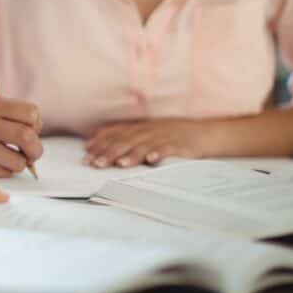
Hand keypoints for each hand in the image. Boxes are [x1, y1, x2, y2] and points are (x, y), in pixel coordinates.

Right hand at [0, 96, 42, 176]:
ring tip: (12, 156)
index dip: (37, 124)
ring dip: (22, 162)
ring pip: (19, 161)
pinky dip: (7, 169)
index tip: (30, 129)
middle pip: (26, 137)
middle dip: (36, 149)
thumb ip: (20, 120)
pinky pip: (6, 173)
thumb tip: (36, 150)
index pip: (31, 113)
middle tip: (33, 153)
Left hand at [84, 119, 209, 167]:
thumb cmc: (172, 134)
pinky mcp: (180, 145)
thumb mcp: (146, 131)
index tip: (86, 156)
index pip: (115, 135)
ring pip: (144, 146)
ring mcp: (164, 137)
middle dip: (109, 153)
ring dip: (131, 155)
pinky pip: (168, 149)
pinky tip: (152, 160)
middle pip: (126, 141)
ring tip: (120, 164)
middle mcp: (149, 131)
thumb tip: (95, 138)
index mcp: (139, 128)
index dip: (100, 145)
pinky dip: (160, 153)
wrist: (205, 133)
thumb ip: (123, 135)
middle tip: (96, 164)